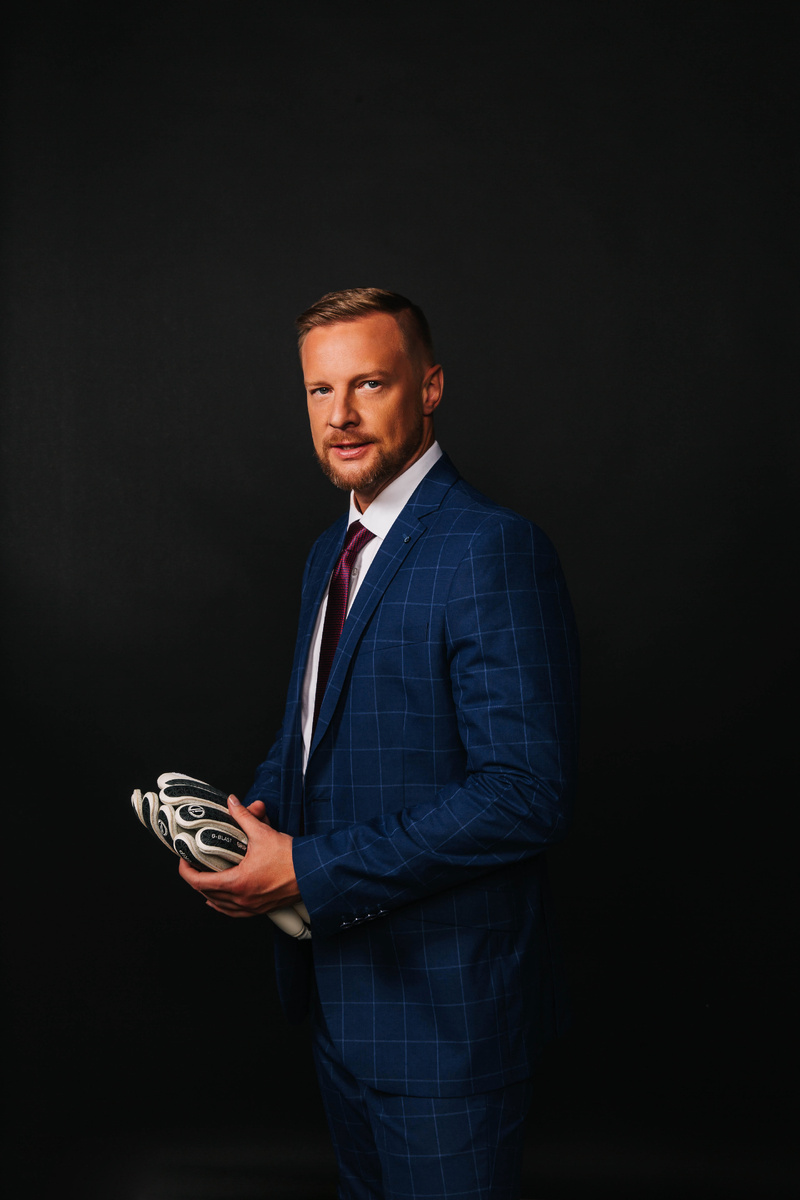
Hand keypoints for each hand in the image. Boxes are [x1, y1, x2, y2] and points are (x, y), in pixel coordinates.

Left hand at [178, 795, 301, 918]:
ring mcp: (251, 907)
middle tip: (193, 865)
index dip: (186, 871)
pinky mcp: (261, 909)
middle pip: (206, 894)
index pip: (199, 882)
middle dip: (196, 879)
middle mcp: (241, 899)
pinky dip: (223, 906)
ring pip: (219, 906)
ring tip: (203, 882)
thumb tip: (232, 803)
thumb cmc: (291, 858)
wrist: (313, 873)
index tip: (184, 860)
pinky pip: (234, 912)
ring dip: (208, 894)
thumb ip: (243, 817)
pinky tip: (219, 902)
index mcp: (237, 883)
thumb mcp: (263, 833)